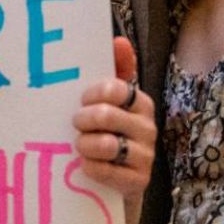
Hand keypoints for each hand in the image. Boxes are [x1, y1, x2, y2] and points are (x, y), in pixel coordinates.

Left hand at [74, 36, 155, 213]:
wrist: (120, 182)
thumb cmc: (111, 134)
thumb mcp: (111, 104)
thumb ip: (115, 71)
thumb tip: (119, 41)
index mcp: (141, 103)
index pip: (116, 88)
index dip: (92, 93)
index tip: (81, 100)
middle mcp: (148, 127)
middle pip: (106, 115)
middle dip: (83, 120)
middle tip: (75, 125)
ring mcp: (146, 156)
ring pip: (105, 144)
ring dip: (85, 145)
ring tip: (80, 146)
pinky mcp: (139, 181)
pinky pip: (108, 172)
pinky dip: (91, 168)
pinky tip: (85, 166)